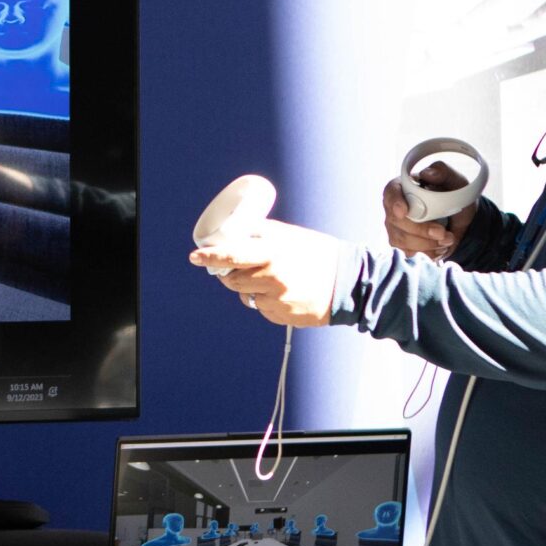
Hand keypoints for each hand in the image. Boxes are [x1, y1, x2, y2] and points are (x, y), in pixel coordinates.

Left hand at [189, 217, 343, 327]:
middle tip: (235, 266)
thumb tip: (235, 229)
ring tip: (268, 277)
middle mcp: (272, 278)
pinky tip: (282, 292)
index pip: (231, 256)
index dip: (210, 257)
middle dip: (229, 273)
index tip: (195, 256)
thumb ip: (262, 233)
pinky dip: (264, 300)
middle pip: (232, 280)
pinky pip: (261, 308)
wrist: (349, 283)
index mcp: (272, 253)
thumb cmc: (319, 253)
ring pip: (244, 296)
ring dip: (247, 287)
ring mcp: (277, 300)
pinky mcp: (282, 317)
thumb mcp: (290, 236)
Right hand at [382, 163, 474, 260]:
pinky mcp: (403, 244)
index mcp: (403, 187)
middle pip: (395, 221)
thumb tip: (428, 173)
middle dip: (419, 230)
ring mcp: (396, 228)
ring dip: (426, 244)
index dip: (394, 202)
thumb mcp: (455, 181)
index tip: (403, 212)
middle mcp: (394, 208)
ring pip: (401, 240)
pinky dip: (428, 253)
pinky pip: (409, 253)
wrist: (462, 220)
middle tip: (442, 232)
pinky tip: (441, 247)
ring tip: (448, 239)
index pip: (390, 193)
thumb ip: (443, 172)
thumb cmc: (455, 195)